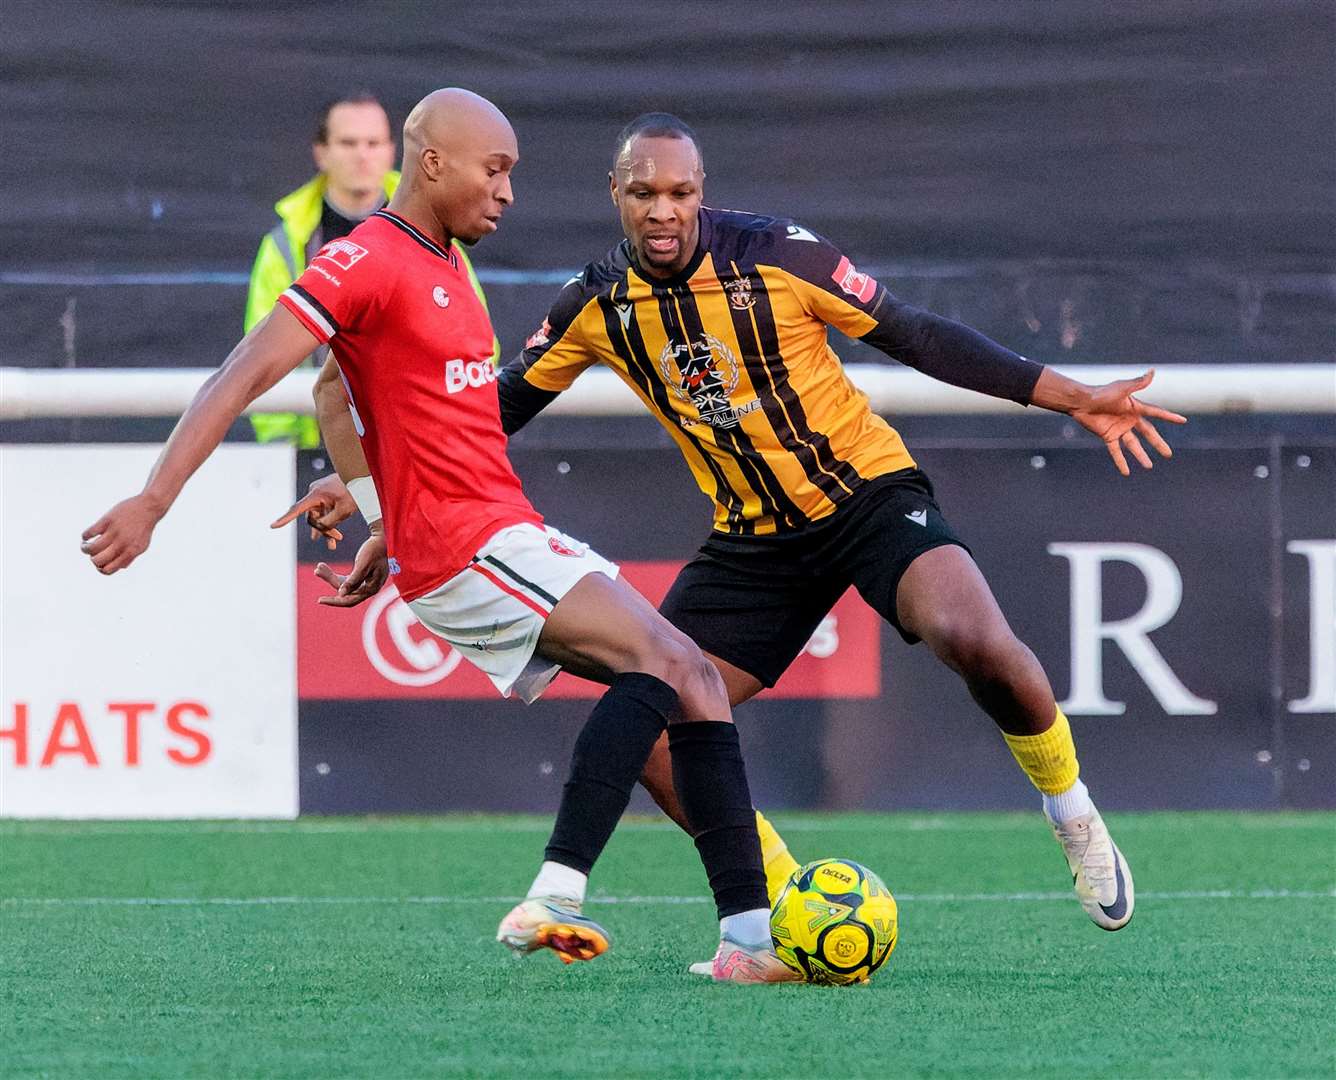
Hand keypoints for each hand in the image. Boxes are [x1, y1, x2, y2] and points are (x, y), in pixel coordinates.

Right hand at [81, 493, 165, 574]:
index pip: (109, 570)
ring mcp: (114, 532)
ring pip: (92, 548)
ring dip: (84, 548)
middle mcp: (122, 544)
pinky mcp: (107, 520)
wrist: (149, 507)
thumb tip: (120, 567)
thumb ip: (131, 557)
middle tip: (93, 553)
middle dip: (92, 559)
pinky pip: (89, 533)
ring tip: (85, 544)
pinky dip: (84, 536)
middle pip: (98, 561)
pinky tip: (87, 536)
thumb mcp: (142, 545)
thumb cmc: (143, 528)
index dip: (100, 569)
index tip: (99, 563)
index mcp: (130, 552)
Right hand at [271, 473, 355, 548]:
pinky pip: (323, 511)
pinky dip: (329, 521)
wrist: (362, 477)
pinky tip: (334, 536)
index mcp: (316, 494)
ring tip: (333, 544)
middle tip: (334, 543)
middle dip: (322, 531)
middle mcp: (314, 493)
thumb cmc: (354, 492)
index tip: (272, 526)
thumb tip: (318, 529)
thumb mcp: (344, 511)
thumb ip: (329, 522)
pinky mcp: (325, 496)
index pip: (297, 509)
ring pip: (318, 516)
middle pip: (312, 518)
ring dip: (326, 529)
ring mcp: (319, 494)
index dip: (284, 519)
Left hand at [313, 531, 388, 606]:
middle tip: (317, 569)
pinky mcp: (361, 576)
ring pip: (343, 585)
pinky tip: (324, 567)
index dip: (334, 601)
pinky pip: (345, 579)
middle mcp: (368, 588)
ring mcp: (364, 583)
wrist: (384, 539)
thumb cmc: (375, 550)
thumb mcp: (363, 565)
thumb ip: (353, 581)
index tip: (320, 600)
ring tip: (319, 567)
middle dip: (330, 580)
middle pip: (344, 591)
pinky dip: (335, 574)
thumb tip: (341, 594)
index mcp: (371, 588)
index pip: (349, 601)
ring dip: (330, 576)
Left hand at [1067, 370, 1186, 475]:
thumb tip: (1153, 371)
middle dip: (1158, 444)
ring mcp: (1119, 429)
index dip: (1169, 417)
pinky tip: (1126, 472)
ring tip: (1149, 467)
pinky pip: (1116, 451)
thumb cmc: (1101, 392)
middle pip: (1148, 434)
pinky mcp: (1108, 436)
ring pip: (1134, 445)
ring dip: (1141, 456)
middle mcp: (1129, 419)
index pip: (1156, 413)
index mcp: (1135, 408)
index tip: (1183, 421)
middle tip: (1169, 455)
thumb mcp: (1122, 388)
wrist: (1082, 402)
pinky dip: (1120, 461)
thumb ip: (1138, 383)